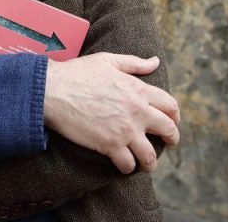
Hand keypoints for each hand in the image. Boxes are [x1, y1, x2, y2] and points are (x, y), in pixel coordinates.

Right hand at [43, 53, 179, 173]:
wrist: (53, 90)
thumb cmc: (78, 73)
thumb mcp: (108, 61)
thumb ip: (135, 63)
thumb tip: (155, 61)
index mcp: (138, 89)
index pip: (169, 104)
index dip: (174, 115)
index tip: (172, 120)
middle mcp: (137, 111)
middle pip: (167, 129)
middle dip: (172, 138)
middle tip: (169, 143)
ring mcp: (124, 130)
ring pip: (150, 154)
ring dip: (150, 161)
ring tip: (147, 164)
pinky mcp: (109, 145)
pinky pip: (128, 163)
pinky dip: (129, 167)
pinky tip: (126, 166)